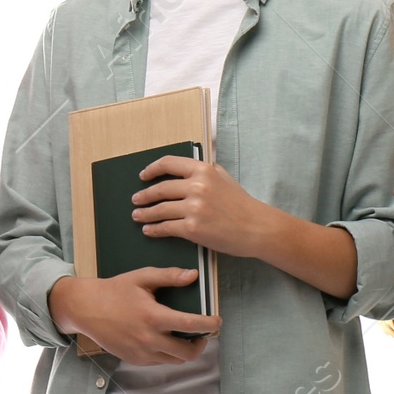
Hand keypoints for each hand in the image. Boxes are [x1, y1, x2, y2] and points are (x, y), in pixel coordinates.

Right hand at [48, 268, 220, 364]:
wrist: (85, 309)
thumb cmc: (114, 290)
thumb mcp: (141, 277)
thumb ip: (169, 276)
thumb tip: (193, 276)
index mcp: (153, 317)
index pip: (190, 325)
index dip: (209, 325)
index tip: (217, 321)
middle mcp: (149, 339)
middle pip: (187, 353)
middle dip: (201, 344)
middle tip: (203, 333)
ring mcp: (141, 353)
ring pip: (175, 360)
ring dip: (185, 351)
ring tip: (186, 337)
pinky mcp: (135, 360)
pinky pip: (160, 361)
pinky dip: (169, 354)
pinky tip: (167, 339)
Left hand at [132, 155, 266, 255]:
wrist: (256, 228)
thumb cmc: (242, 205)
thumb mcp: (225, 178)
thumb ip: (207, 172)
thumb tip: (190, 169)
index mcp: (203, 170)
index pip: (169, 163)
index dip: (152, 169)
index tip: (143, 176)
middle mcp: (197, 186)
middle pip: (160, 189)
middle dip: (144, 195)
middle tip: (136, 200)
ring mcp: (194, 208)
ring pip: (160, 209)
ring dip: (145, 214)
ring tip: (138, 216)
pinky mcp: (193, 228)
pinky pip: (166, 227)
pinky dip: (154, 229)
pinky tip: (149, 230)